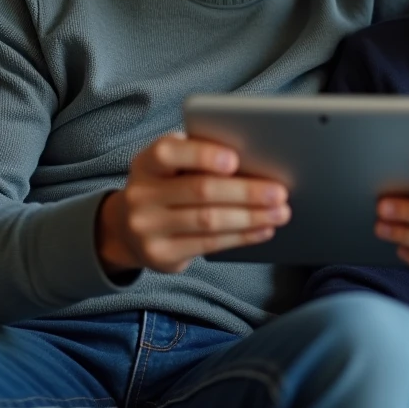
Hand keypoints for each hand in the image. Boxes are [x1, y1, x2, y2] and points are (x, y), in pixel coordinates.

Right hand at [95, 133, 289, 274]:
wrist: (128, 228)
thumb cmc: (167, 186)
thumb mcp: (172, 166)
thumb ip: (199, 158)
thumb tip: (256, 158)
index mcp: (146, 163)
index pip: (168, 152)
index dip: (202, 155)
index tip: (234, 159)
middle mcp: (141, 194)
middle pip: (200, 190)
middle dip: (245, 191)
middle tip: (280, 191)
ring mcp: (147, 228)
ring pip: (209, 220)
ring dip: (251, 217)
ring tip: (280, 212)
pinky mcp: (161, 254)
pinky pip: (209, 244)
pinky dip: (242, 236)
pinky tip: (263, 229)